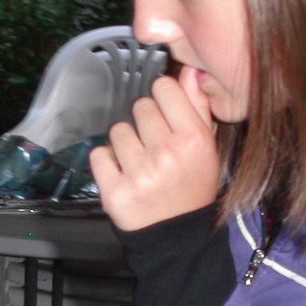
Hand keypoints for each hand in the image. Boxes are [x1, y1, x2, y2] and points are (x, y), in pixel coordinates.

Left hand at [90, 70, 220, 231]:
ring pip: (117, 130)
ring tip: (138, 160)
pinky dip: (106, 162)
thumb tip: (187, 70)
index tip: (165, 115)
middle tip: (153, 143)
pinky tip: (121, 172)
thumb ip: (197, 107)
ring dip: (125, 142)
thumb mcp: (207, 147)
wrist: (176, 235)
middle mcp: (166, 154)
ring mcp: (138, 173)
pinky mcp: (114, 191)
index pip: (164, 88)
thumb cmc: (192, 185)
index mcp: (193, 140)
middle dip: (144, 122)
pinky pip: (98, 154)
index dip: (163, 98)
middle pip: (139, 106)